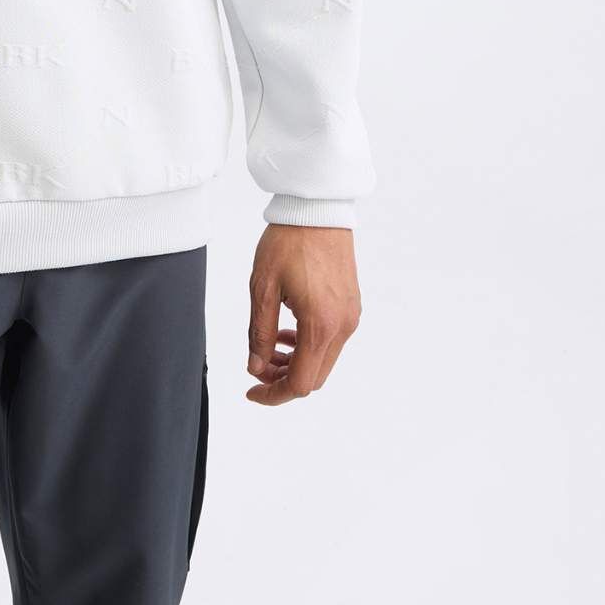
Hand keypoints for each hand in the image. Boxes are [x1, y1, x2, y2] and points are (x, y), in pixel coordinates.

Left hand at [245, 223, 361, 404]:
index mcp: (320, 325)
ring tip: (269, 347)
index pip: (301, 383)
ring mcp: (350, 317)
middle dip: (283, 379)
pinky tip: (287, 332)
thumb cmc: (289, 242)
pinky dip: (309, 346)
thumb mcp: (263, 287)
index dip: (274, 394)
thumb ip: (259, 332)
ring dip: (296, 363)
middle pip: (315, 377)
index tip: (252, 391)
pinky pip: (331, 341)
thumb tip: (255, 367)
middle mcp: (342, 326)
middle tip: (256, 366)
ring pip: (323, 360)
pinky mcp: (351, 307)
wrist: (317, 210)